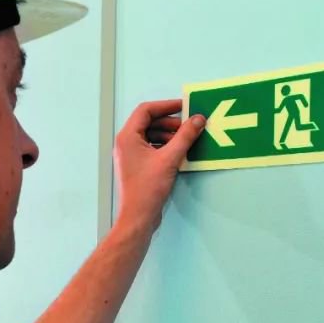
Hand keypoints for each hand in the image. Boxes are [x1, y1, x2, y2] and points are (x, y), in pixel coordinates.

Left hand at [114, 99, 205, 231]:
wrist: (138, 216)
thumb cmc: (148, 189)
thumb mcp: (170, 159)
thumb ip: (185, 137)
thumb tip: (198, 119)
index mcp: (127, 137)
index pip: (146, 110)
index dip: (166, 106)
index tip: (184, 106)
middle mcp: (126, 143)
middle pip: (149, 122)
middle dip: (170, 122)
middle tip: (189, 125)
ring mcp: (131, 154)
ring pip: (151, 135)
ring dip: (169, 134)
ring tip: (186, 139)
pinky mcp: (137, 165)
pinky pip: (152, 147)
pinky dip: (166, 146)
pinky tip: (180, 151)